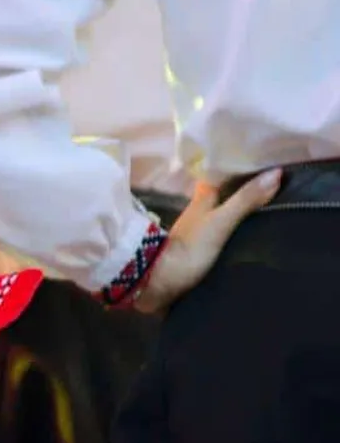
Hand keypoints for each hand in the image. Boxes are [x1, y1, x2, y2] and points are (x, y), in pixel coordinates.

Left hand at [133, 169, 280, 313]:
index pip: (225, 171)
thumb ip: (245, 199)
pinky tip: (258, 231)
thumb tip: (276, 172)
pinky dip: (240, 228)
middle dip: (251, 187)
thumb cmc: (189, 249)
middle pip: (229, 191)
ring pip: (227, 211)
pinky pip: (225, 232)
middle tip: (282, 182)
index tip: (271, 158)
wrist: (159, 284)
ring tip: (280, 204)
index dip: (245, 164)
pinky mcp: (201, 249)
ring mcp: (200, 229)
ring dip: (247, 208)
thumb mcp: (220, 222)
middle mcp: (201, 209)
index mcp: (203, 197)